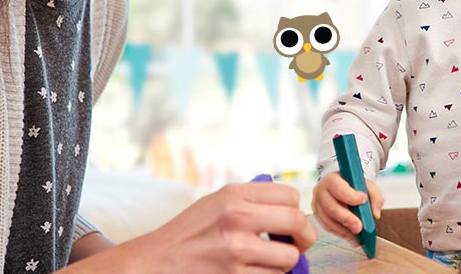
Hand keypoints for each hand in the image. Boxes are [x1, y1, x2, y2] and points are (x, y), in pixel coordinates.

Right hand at [78, 182, 315, 272]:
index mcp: (234, 195)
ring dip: (285, 262)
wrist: (156, 262)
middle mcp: (236, 218)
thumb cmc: (190, 232)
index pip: (290, 195)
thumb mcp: (217, 201)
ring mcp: (236, 251)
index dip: (295, 209)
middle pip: (297, 222)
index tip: (288, 219)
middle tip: (298, 242)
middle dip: (304, 236)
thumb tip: (291, 205)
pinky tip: (256, 271)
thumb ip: (251, 198)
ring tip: (270, 259)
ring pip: (290, 257)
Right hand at [311, 172, 383, 245]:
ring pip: (328, 220)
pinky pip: (328, 227)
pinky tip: (352, 238)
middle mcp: (321, 192)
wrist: (341, 186)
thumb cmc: (352, 185)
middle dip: (347, 218)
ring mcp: (318, 205)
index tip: (363, 200)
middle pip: (331, 207)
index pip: (338, 188)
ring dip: (344, 230)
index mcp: (331, 179)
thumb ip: (375, 196)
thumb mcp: (365, 184)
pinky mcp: (319, 217)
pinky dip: (341, 233)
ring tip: (358, 236)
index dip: (350, 196)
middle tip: (359, 227)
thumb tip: (375, 214)